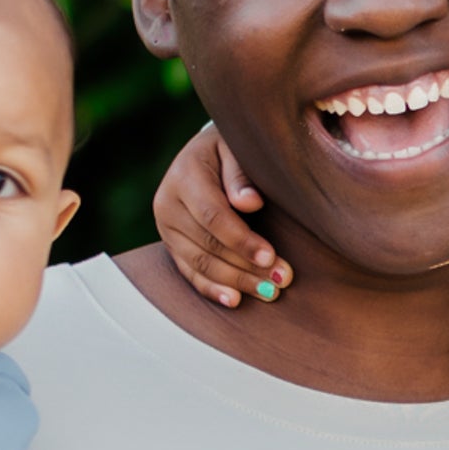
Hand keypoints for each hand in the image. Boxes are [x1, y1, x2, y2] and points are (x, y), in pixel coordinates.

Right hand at [155, 123, 289, 307]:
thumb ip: (241, 173)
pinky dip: (213, 289)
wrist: (207, 154)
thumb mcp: (237, 148)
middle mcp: (168, 204)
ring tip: (270, 292)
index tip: (270, 256)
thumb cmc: (231, 149)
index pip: (212, 215)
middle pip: (207, 245)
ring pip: (200, 264)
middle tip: (281, 279)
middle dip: (245, 266)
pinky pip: (190, 273)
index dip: (241, 239)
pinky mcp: (172, 246)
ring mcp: (167, 229)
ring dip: (236, 282)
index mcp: (184, 175)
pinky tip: (235, 301)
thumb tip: (249, 202)